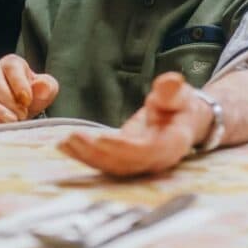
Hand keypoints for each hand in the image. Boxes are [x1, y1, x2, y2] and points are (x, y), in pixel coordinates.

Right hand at [0, 54, 57, 123]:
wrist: (22, 106)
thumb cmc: (33, 93)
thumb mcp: (46, 88)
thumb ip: (47, 86)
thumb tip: (41, 86)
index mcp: (11, 64)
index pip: (11, 68)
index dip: (19, 85)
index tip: (27, 101)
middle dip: (8, 101)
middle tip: (22, 114)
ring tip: (14, 121)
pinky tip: (0, 126)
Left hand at [57, 72, 211, 176]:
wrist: (183, 120)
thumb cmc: (181, 106)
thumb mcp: (180, 94)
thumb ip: (172, 91)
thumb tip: (171, 81)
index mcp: (172, 144)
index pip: (148, 152)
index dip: (125, 149)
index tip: (101, 139)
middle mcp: (155, 160)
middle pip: (125, 163)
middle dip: (97, 154)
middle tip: (72, 138)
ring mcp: (139, 164)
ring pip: (111, 166)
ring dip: (86, 157)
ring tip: (64, 143)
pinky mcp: (125, 160)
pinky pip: (104, 162)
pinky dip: (84, 156)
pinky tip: (64, 146)